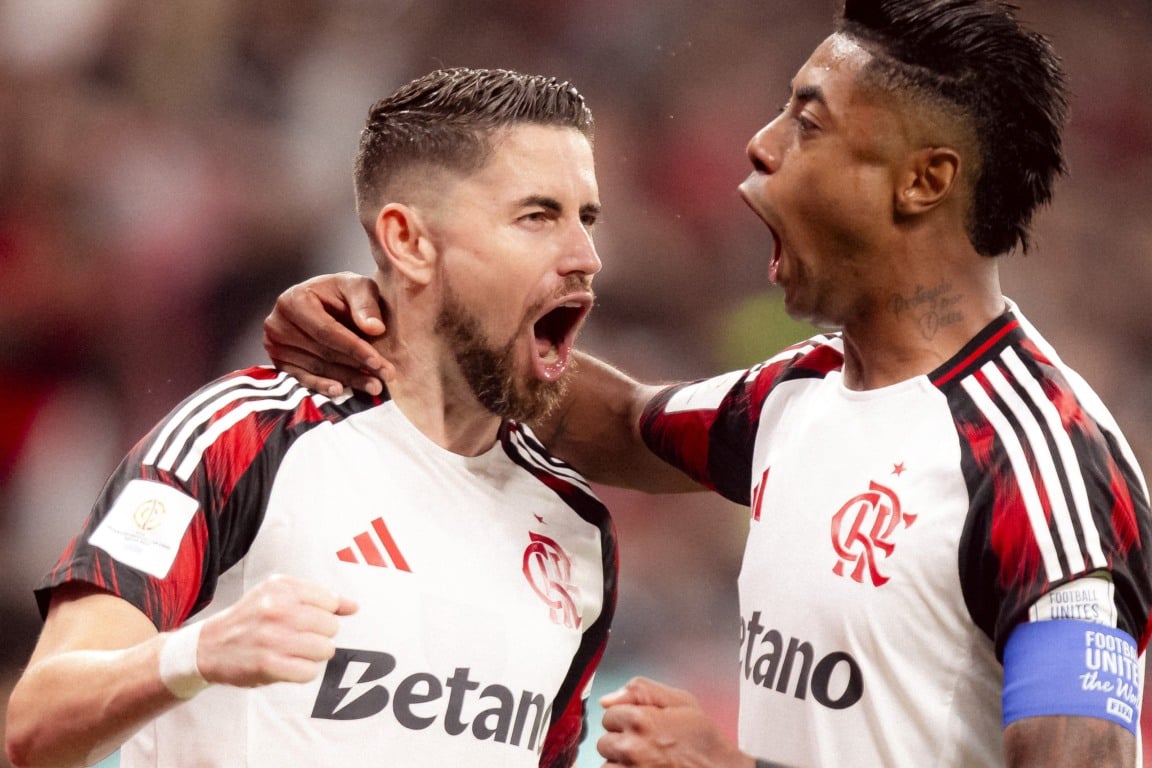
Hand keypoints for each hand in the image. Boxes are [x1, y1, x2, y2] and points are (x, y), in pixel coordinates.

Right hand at [195, 574, 357, 686]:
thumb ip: (318, 597)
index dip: (325, 613)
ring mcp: (272, 637)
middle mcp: (276, 608)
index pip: (329, 600)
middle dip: (321, 635)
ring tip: (295, 651)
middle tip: (300, 637)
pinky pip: (309, 672)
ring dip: (314, 655)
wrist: (209, 646)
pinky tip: (288, 665)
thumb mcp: (279, 594)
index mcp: (281, 587)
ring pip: (324, 649)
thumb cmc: (250, 618)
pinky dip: (303, 672)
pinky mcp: (267, 664)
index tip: (310, 619)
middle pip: (331, 626)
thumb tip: (354, 606)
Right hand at [263, 272, 391, 395]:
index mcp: (294, 300)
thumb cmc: (342, 293)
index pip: (326, 331)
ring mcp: (275, 345)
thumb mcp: (358, 287)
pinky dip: (323, 386)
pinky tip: (341, 391)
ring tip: (375, 386)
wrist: (324, 301)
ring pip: (317, 367)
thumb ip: (366, 304)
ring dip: (348, 379)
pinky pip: (303, 379)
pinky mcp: (279, 362)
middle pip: (323, 352)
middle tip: (385, 377)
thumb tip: (375, 328)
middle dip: (357, 366)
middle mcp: (277, 323)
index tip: (378, 361)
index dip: (353, 347)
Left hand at [598, 677, 754, 767]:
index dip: (626, 719)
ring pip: (608, 764)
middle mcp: (631, 748)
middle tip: (647, 746)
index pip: (609, 715)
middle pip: (605, 742)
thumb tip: (608, 699)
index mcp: (641, 720)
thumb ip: (642, 690)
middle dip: (621, 741)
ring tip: (646, 761)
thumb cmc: (704, 742)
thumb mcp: (681, 701)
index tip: (642, 727)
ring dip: (621, 763)